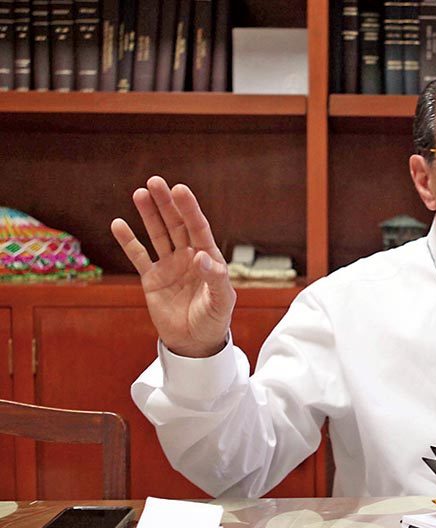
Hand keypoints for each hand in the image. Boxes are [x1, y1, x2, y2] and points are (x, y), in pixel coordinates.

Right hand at [110, 176, 235, 357]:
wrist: (195, 343)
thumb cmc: (214, 320)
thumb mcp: (222, 301)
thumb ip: (215, 279)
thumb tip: (202, 258)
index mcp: (209, 258)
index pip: (198, 228)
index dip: (189, 209)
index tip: (180, 189)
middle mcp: (188, 257)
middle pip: (176, 225)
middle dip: (166, 204)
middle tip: (155, 182)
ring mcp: (169, 266)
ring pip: (157, 235)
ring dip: (149, 215)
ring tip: (139, 193)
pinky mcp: (152, 279)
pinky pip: (138, 256)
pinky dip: (128, 241)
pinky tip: (119, 224)